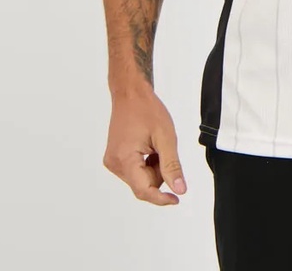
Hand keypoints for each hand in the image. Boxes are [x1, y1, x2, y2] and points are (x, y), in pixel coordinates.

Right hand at [102, 84, 187, 205]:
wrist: (131, 93)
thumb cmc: (147, 110)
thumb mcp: (165, 137)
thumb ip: (172, 165)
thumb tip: (179, 190)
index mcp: (124, 159)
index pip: (144, 190)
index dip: (161, 198)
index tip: (177, 198)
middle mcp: (114, 164)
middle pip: (143, 185)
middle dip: (158, 173)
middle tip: (164, 150)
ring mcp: (112, 161)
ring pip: (139, 179)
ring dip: (153, 168)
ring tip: (155, 145)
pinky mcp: (114, 158)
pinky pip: (134, 171)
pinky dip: (146, 164)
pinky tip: (148, 147)